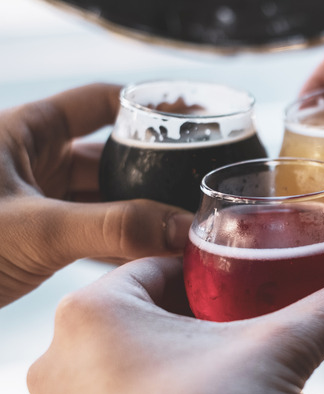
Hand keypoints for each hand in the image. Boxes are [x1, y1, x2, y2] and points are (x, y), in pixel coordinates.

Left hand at [0, 84, 192, 305]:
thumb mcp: (34, 228)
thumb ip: (114, 227)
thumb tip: (182, 228)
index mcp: (27, 132)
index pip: (103, 103)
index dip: (151, 107)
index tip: (197, 123)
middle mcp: (33, 161)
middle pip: (112, 157)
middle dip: (155, 174)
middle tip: (198, 189)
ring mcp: (34, 202)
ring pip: (104, 200)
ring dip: (140, 216)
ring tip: (182, 230)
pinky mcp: (33, 240)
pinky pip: (89, 234)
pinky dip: (119, 246)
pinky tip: (149, 260)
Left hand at [27, 257, 323, 393]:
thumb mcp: (277, 355)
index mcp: (97, 313)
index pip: (163, 267)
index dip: (213, 275)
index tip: (246, 285)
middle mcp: (63, 360)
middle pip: (151, 319)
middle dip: (203, 326)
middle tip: (246, 336)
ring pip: (133, 368)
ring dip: (180, 370)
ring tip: (228, 382)